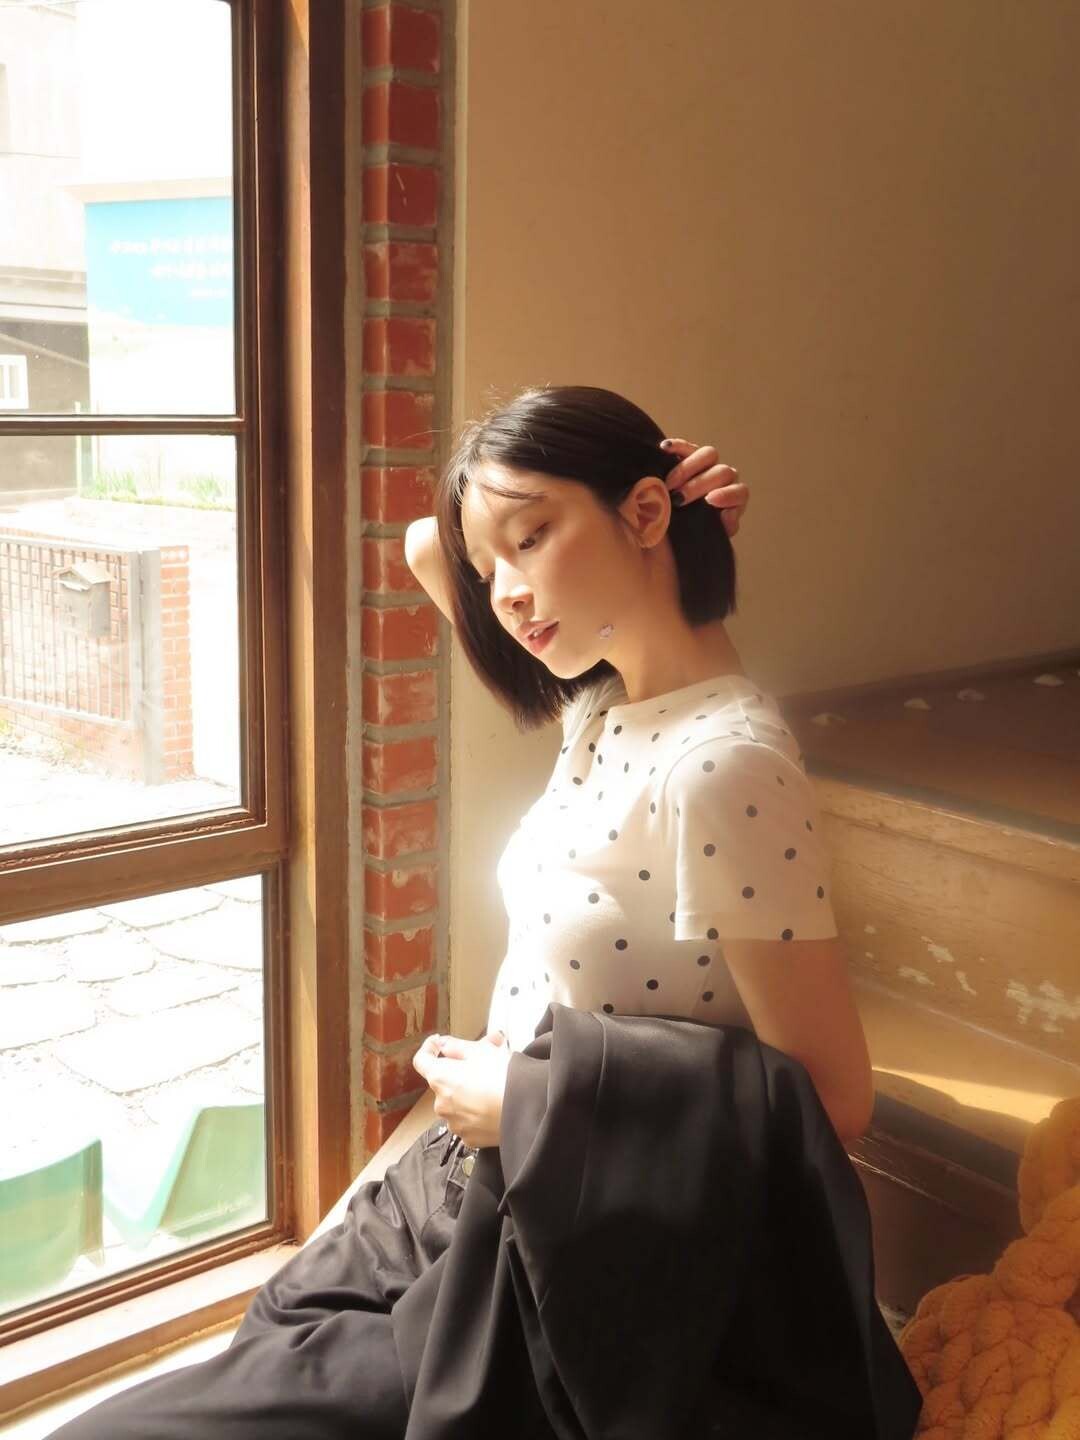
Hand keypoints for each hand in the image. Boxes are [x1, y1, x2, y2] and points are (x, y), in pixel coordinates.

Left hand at [411, 1029, 510, 1149]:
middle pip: (443, 1082)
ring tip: (492, 1085)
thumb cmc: (503, 1077)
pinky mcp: (469, 1138)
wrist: (526, 1110)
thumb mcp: (481, 1051)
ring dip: (468, 1092)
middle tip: (482, 1061)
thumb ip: (456, 1046)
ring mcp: (454, 1123)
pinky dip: (476, 1112)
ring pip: (456, 1102)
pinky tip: (494, 1105)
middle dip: (459, 1070)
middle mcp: (441, 1103)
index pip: (421, 1061)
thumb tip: (443, 1045)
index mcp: (440, 1078)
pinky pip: (467, 1121)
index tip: (440, 1043)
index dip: (429, 1048)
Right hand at [658, 438, 748, 538]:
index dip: (727, 495)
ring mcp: (708, 463)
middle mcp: (725, 476)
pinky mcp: (690, 453)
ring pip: (709, 454)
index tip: (709, 501)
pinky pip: (686, 445)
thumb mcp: (711, 534)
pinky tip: (664, 449)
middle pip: (722, 472)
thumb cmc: (698, 530)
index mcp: (734, 496)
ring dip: (687, 468)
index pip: (740, 491)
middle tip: (678, 498)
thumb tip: (727, 515)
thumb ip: (724, 528)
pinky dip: (676, 446)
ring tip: (668, 484)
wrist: (679, 524)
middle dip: (699, 485)